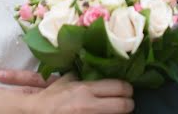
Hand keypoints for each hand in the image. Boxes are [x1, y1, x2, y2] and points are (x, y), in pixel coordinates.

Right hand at [0, 70, 132, 112]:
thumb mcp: (63, 82)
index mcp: (85, 89)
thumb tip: (94, 68)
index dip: (126, 89)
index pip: (119, 87)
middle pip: (125, 105)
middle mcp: (90, 105)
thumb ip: (79, 76)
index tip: (126, 90)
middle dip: (128, 103)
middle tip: (126, 102)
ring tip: (115, 109)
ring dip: (119, 113)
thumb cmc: (50, 100)